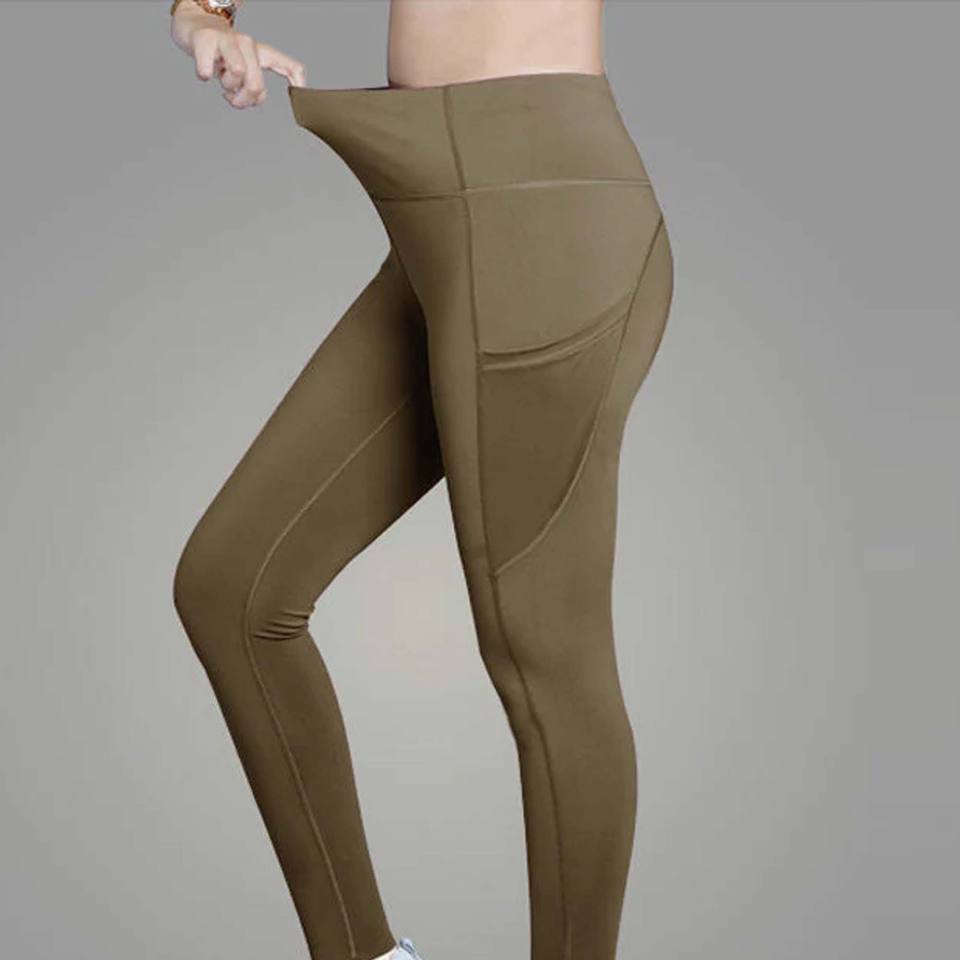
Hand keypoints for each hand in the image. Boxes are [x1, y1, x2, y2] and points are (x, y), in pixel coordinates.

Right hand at [170, 3, 306, 108]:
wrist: (194, 27)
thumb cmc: (221, 53)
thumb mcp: (243, 69)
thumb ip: (253, 86)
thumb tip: (256, 100)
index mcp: (260, 52)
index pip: (288, 65)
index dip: (297, 82)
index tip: (300, 97)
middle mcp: (247, 44)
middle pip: (256, 84)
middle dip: (244, 100)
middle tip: (233, 98)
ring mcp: (227, 40)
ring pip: (237, 74)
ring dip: (227, 87)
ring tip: (221, 79)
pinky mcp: (205, 40)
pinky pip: (208, 69)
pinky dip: (205, 75)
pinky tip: (205, 72)